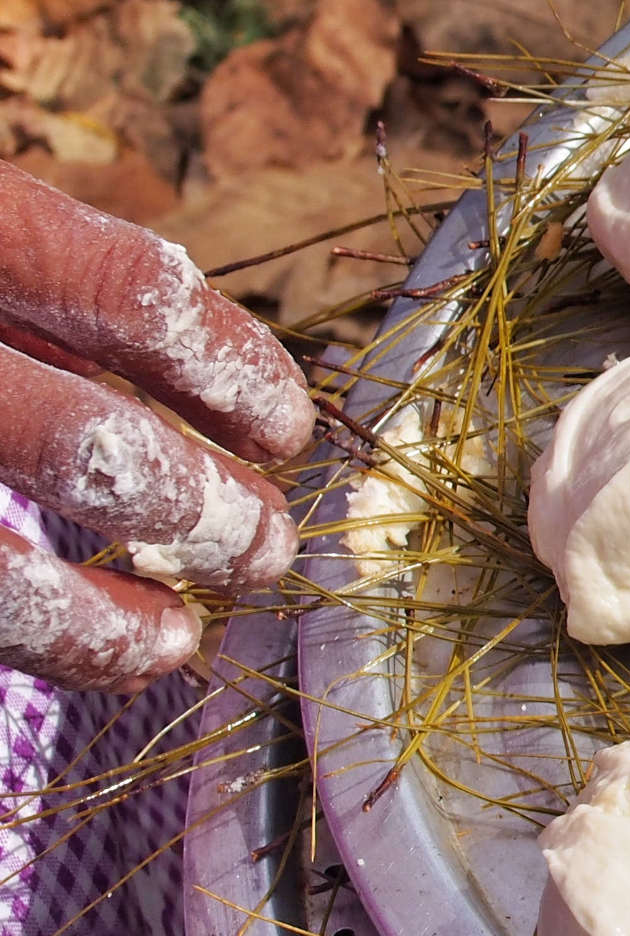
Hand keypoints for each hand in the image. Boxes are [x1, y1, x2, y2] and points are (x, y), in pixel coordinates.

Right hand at [0, 164, 314, 692]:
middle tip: (266, 550)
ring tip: (172, 638)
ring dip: (97, 620)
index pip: (129, 290)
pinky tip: (78, 651)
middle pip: (83, 444)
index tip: (290, 428)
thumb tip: (198, 376)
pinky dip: (32, 635)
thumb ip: (45, 284)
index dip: (229, 368)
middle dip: (195, 509)